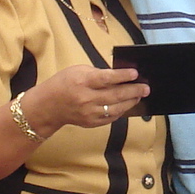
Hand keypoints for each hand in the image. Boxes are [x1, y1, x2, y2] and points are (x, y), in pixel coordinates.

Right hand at [23, 66, 148, 133]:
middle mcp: (86, 98)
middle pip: (115, 95)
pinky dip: (121, 110)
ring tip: (140, 95)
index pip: (107, 79)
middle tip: (146, 87)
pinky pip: (111, 117)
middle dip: (133, 91)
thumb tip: (119, 76)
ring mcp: (89, 113)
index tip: (135, 74)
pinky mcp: (91, 123)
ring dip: (130, 102)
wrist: (48, 106)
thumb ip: (98, 73)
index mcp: (83, 82)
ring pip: (116, 108)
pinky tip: (128, 104)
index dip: (122, 76)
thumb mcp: (78, 71)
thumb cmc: (64, 83)